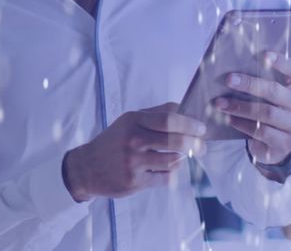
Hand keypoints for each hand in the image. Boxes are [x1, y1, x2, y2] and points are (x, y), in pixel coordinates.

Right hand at [62, 102, 206, 201]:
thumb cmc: (114, 141)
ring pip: (172, 160)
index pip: (168, 119)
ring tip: (182, 156)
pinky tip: (167, 168)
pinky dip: (170, 173)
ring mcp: (133, 162)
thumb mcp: (129, 121)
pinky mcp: (135, 182)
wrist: (87, 167)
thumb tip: (183, 109)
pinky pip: (165, 178)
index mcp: (133, 121)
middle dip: (195, 143)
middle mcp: (133, 140)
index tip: (201, 128)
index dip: (189, 124)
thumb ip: (155, 114)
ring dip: (182, 158)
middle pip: (174, 141)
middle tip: (203, 145)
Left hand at [213, 53, 290, 164]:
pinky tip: (230, 119)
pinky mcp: (286, 143)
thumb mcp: (273, 95)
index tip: (263, 55)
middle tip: (228, 80)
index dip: (281, 62)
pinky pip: (262, 131)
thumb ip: (263, 81)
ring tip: (221, 103)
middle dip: (249, 84)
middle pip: (275, 91)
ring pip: (266, 112)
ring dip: (240, 107)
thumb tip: (235, 69)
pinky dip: (243, 124)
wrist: (280, 143)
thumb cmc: (272, 109)